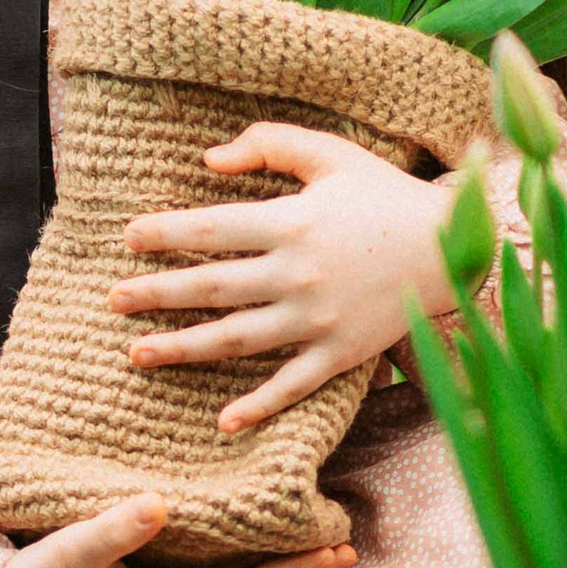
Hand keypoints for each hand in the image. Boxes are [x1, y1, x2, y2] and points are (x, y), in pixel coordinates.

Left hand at [112, 124, 455, 433]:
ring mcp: (317, 319)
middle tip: (114, 301)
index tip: (128, 239)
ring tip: (139, 354)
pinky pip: (293, 384)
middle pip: (211, 287)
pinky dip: (260, 406)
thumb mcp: (331, 155)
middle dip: (156, 294)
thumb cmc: (386, 195)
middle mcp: (297, 274)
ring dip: (184, 349)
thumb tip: (209, 160)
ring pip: (237, 339)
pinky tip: (223, 421)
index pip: (210, 229)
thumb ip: (270, 146)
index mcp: (291, 222)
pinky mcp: (340, 353)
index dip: (164, 234)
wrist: (452, 246)